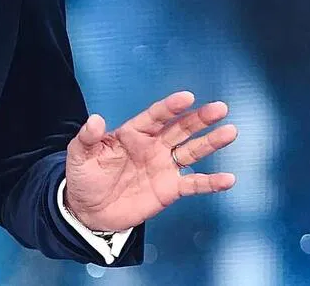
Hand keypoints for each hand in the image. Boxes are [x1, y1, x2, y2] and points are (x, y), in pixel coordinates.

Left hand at [63, 91, 236, 232]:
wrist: (90, 211)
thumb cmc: (84, 178)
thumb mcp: (79, 155)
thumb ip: (87, 137)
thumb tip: (94, 119)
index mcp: (132, 133)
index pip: (154, 116)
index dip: (170, 107)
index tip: (187, 97)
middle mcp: (152, 146)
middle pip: (180, 128)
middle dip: (200, 118)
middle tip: (219, 108)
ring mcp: (163, 167)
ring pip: (192, 151)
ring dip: (211, 142)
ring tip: (230, 132)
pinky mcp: (170, 189)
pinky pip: (194, 184)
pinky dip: (211, 182)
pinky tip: (228, 179)